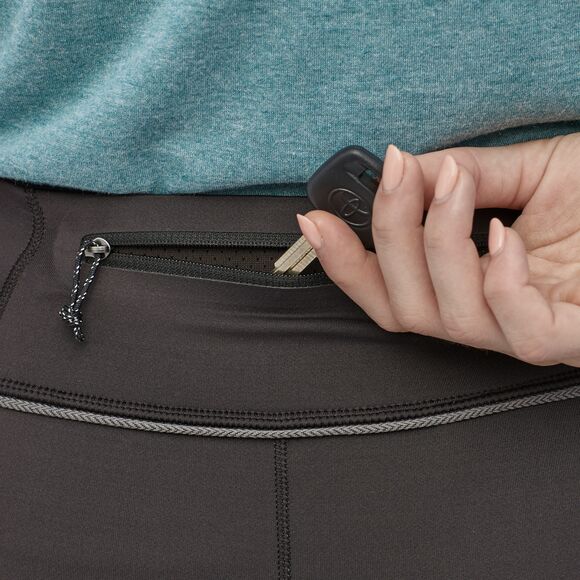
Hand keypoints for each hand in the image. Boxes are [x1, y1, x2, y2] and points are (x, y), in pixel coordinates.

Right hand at [297, 133, 579, 366]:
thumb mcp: (534, 170)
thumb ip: (471, 171)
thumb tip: (409, 167)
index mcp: (474, 282)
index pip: (390, 291)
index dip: (345, 261)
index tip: (315, 218)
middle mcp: (490, 315)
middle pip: (403, 310)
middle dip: (386, 238)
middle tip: (398, 177)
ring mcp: (529, 331)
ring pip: (445, 319)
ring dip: (437, 243)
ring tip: (455, 186)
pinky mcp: (573, 338)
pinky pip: (514, 330)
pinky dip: (496, 277)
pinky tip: (505, 234)